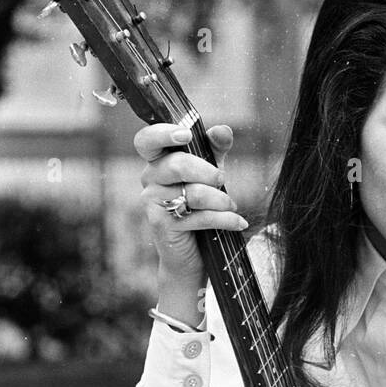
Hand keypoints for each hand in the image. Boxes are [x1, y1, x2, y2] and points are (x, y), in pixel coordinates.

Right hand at [134, 120, 248, 281]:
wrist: (191, 255)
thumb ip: (215, 149)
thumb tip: (222, 130)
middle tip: (223, 178)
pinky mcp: (162, 225)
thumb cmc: (200, 208)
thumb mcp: (209, 174)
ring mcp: (152, 203)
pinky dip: (224, 219)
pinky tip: (238, 222)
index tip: (187, 135)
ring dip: (220, 199)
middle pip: (177, 165)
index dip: (164, 133)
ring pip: (192, 193)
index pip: (147, 140)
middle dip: (207, 171)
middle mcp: (149, 179)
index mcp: (157, 161)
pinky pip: (198, 216)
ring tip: (232, 205)